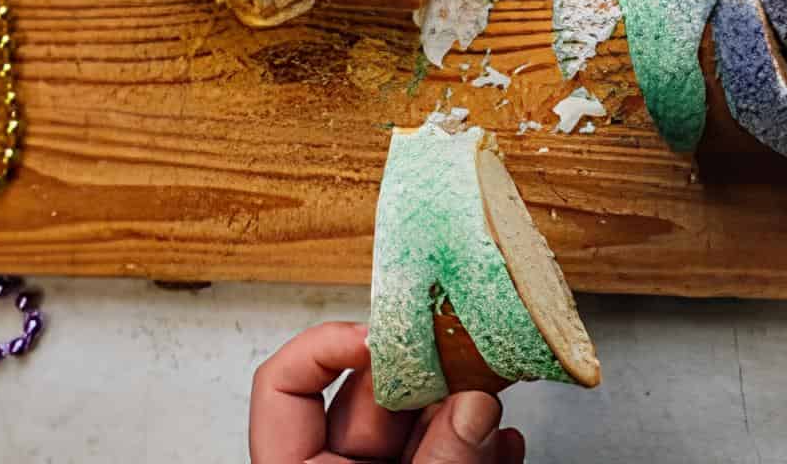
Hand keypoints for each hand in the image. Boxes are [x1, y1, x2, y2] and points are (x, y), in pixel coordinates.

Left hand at [249, 322, 527, 463]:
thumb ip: (437, 463)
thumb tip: (473, 407)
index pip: (283, 386)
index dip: (326, 347)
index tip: (382, 336)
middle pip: (370, 399)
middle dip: (424, 374)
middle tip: (466, 352)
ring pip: (420, 426)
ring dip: (464, 408)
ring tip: (496, 394)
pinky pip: (452, 457)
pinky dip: (483, 449)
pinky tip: (503, 445)